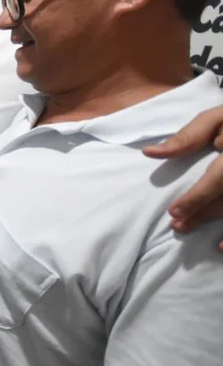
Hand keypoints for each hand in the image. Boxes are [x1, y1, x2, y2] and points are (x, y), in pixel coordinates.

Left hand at [144, 105, 222, 243]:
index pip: (219, 179)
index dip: (196, 198)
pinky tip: (221, 247)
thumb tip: (150, 153)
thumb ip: (187, 137)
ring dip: (219, 228)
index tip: (173, 212)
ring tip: (190, 230)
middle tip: (177, 226)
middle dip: (202, 215)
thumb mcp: (217, 118)